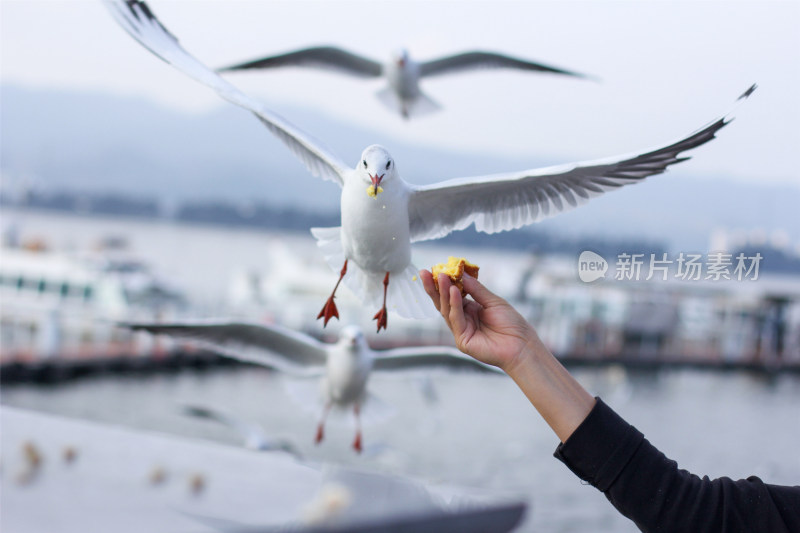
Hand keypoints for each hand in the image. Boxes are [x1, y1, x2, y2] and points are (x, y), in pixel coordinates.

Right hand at [419, 270, 538, 372]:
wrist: (522, 345)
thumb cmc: (511, 324)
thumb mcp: (493, 301)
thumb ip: (476, 289)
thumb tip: (460, 274)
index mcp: (470, 310)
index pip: (452, 295)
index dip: (443, 283)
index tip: (435, 268)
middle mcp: (463, 320)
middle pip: (443, 302)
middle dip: (434, 287)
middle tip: (425, 272)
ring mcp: (461, 331)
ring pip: (447, 310)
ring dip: (443, 293)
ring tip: (441, 277)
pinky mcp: (462, 340)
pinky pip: (456, 319)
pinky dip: (454, 304)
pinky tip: (454, 292)